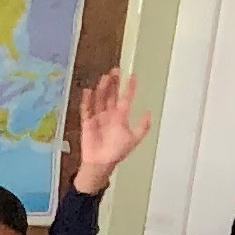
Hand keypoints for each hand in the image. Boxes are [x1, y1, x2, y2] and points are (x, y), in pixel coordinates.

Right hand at [70, 71, 152, 195]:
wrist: (101, 163)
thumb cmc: (116, 152)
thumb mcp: (134, 139)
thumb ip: (142, 127)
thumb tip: (148, 113)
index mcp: (120, 117)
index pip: (125, 98)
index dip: (129, 88)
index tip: (132, 76)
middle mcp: (109, 114)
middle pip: (111, 95)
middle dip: (114, 83)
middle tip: (115, 70)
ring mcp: (98, 117)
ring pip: (100, 99)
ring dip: (102, 89)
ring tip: (105, 78)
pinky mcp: (87, 122)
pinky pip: (86, 109)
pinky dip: (87, 101)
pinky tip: (88, 91)